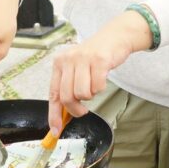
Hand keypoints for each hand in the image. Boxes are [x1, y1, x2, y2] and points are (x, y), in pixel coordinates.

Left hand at [47, 10, 149, 129]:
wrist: (114, 38)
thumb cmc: (94, 57)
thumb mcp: (76, 68)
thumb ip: (68, 88)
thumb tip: (62, 116)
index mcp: (59, 63)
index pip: (53, 94)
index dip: (54, 114)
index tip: (56, 130)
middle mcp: (68, 59)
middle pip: (67, 97)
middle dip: (76, 109)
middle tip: (83, 110)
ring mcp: (83, 59)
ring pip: (82, 94)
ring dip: (91, 95)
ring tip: (93, 85)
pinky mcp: (98, 60)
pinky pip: (97, 87)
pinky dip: (101, 88)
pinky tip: (102, 78)